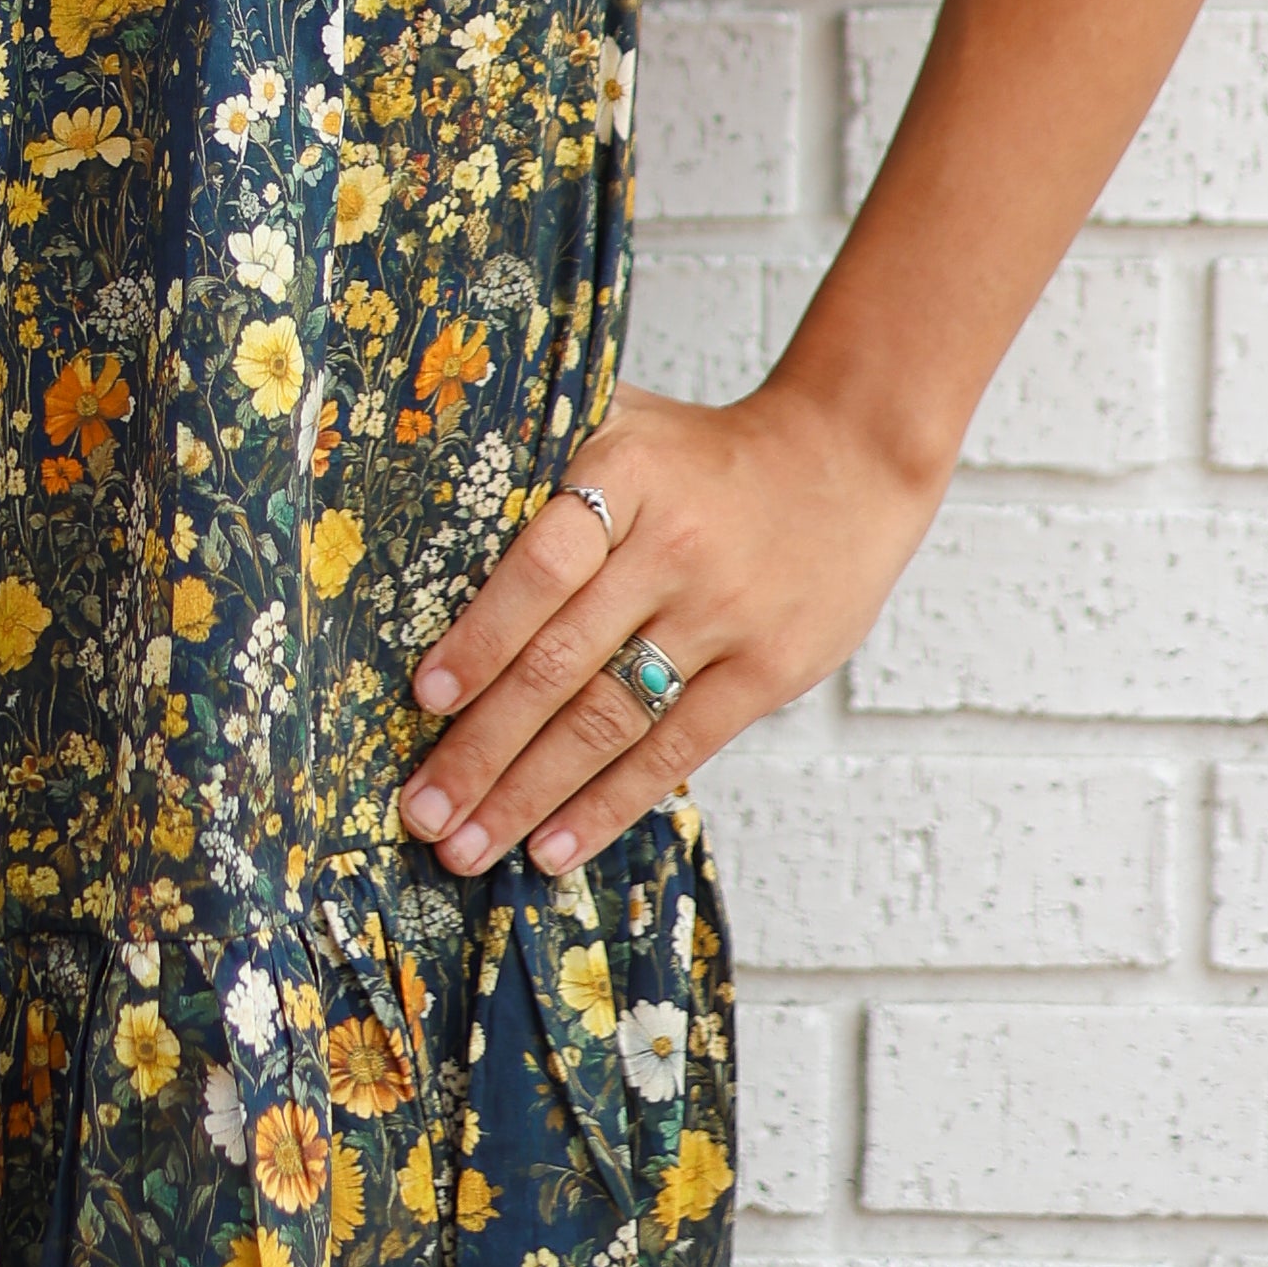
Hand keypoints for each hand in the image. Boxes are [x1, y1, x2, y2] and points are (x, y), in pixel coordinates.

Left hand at [398, 374, 944, 884]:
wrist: (846, 458)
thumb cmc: (705, 453)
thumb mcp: (624, 420)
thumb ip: (541, 455)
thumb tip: (422, 498)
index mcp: (626, 476)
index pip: (539, 569)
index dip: (480, 638)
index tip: (424, 699)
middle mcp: (672, 548)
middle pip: (561, 663)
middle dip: (481, 747)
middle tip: (421, 809)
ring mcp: (724, 615)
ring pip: (609, 720)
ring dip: (529, 792)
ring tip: (468, 846)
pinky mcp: (768, 670)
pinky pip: (675, 749)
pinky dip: (609, 804)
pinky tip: (554, 845)